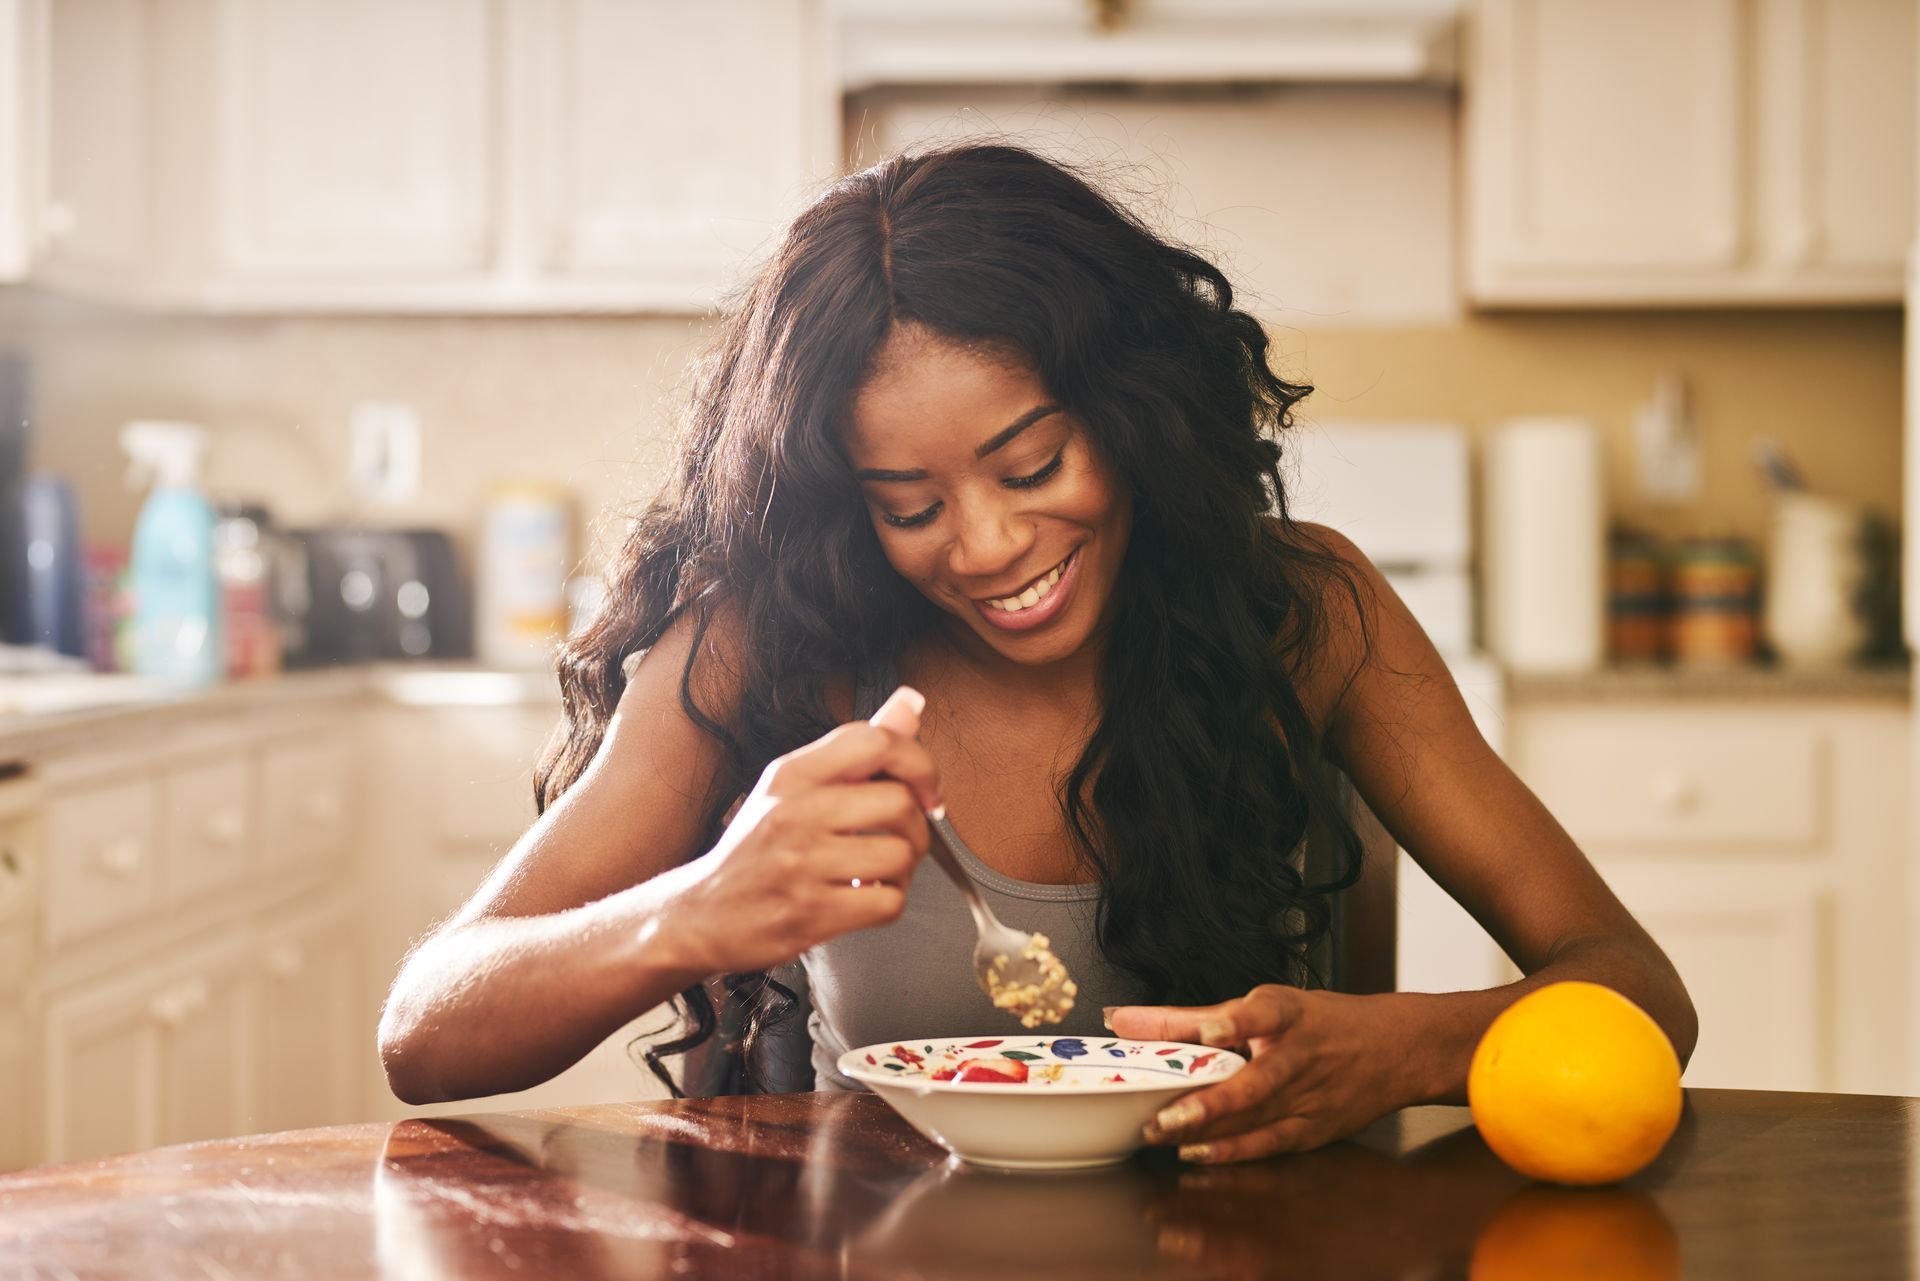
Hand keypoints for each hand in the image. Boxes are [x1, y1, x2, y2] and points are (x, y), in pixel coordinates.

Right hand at [664, 686, 941, 975]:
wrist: (702, 914)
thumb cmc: (755, 850)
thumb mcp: (792, 788)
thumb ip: (856, 750)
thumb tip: (911, 703)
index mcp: (792, 774)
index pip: (875, 740)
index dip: (919, 762)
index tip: (926, 789)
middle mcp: (795, 812)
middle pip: (899, 802)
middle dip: (917, 826)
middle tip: (900, 840)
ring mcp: (801, 864)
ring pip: (900, 855)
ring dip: (903, 871)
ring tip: (876, 873)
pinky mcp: (811, 913)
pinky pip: (888, 903)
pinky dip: (887, 903)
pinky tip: (861, 898)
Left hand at [1110, 985, 1413, 1163]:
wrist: (1393, 1049)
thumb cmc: (1317, 1023)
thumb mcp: (1260, 1006)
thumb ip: (1188, 1018)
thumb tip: (1120, 1020)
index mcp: (1287, 1014)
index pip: (1261, 1013)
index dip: (1236, 1020)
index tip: (1213, 1026)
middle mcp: (1298, 1056)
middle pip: (1252, 1080)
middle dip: (1206, 1101)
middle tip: (1158, 1114)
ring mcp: (1308, 1097)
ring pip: (1255, 1117)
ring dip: (1208, 1129)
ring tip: (1163, 1133)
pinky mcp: (1312, 1129)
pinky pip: (1269, 1143)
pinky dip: (1233, 1151)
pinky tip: (1197, 1153)